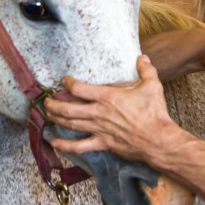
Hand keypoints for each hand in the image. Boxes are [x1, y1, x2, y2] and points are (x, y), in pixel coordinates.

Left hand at [45, 55, 178, 162]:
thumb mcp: (152, 86)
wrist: (157, 139)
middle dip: (53, 104)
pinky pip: (79, 146)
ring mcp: (98, 129)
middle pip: (67, 108)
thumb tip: (143, 57)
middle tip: (47, 101)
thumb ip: (146, 70)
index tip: (64, 81)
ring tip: (47, 115)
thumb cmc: (154, 113)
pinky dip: (64, 145)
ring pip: (70, 124)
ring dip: (56, 119)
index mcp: (107, 97)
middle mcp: (98, 113)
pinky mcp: (102, 144)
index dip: (68, 83)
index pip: (79, 88)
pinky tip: (54, 143)